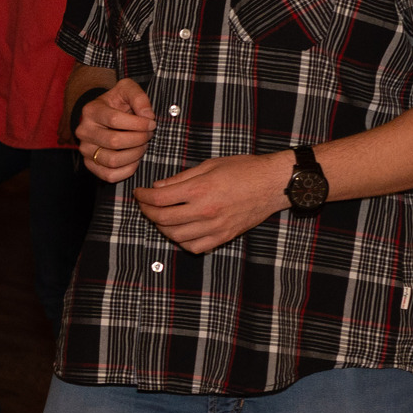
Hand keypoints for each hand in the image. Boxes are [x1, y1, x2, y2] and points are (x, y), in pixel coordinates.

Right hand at [76, 81, 157, 182]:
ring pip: (112, 160)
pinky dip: (127, 170)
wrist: (102, 115)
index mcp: (91, 111)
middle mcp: (84, 131)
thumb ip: (139, 97)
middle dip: (139, 139)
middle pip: (114, 141)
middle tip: (149, 135)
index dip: (138, 124)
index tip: (151, 123)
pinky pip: (109, 175)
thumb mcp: (127, 89)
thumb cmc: (117, 102)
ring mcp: (85, 150)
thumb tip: (147, 116)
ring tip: (142, 146)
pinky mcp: (90, 164)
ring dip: (135, 155)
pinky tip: (135, 159)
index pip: (115, 120)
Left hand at [133, 151, 293, 255]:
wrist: (273, 183)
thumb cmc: (244, 169)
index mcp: (200, 190)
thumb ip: (181, 179)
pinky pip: (195, 247)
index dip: (143, 197)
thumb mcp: (210, 165)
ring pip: (176, 236)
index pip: (159, 199)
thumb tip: (157, 188)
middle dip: (147, 212)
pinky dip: (182, 242)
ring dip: (162, 228)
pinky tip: (180, 231)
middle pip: (162, 219)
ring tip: (160, 217)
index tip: (139, 193)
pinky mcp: (224, 236)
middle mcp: (205, 211)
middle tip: (145, 205)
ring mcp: (215, 227)